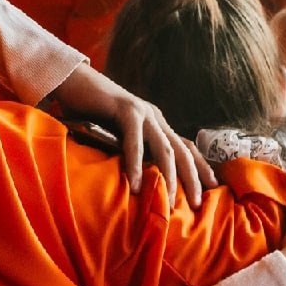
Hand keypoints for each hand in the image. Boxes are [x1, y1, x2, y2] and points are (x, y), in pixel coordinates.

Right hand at [51, 64, 216, 207]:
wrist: (73, 81)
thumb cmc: (91, 112)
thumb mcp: (117, 134)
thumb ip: (131, 149)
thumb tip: (139, 180)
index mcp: (157, 123)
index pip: (186, 146)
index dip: (200, 167)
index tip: (212, 187)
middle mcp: (155, 117)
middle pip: (183, 150)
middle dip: (193, 178)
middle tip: (197, 204)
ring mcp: (143, 112)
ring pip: (165, 148)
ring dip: (170, 176)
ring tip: (171, 200)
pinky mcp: (126, 110)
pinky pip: (135, 141)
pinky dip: (137, 164)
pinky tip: (137, 184)